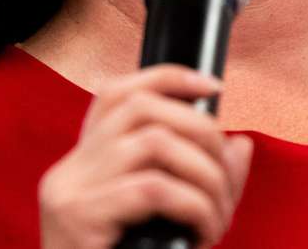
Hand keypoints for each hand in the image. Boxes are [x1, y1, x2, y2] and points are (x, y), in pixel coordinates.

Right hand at [38, 65, 253, 248]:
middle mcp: (68, 170)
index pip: (116, 92)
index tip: (213, 87)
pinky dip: (192, 202)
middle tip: (226, 176)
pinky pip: (152, 188)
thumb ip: (203, 182)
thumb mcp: (172, 222)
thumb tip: (240, 145)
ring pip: (152, 142)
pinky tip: (203, 229)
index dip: (168, 78)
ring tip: (218, 213)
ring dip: (204, 172)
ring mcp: (67, 192)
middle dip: (201, 131)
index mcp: (84, 164)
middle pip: (141, 109)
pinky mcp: (77, 218)